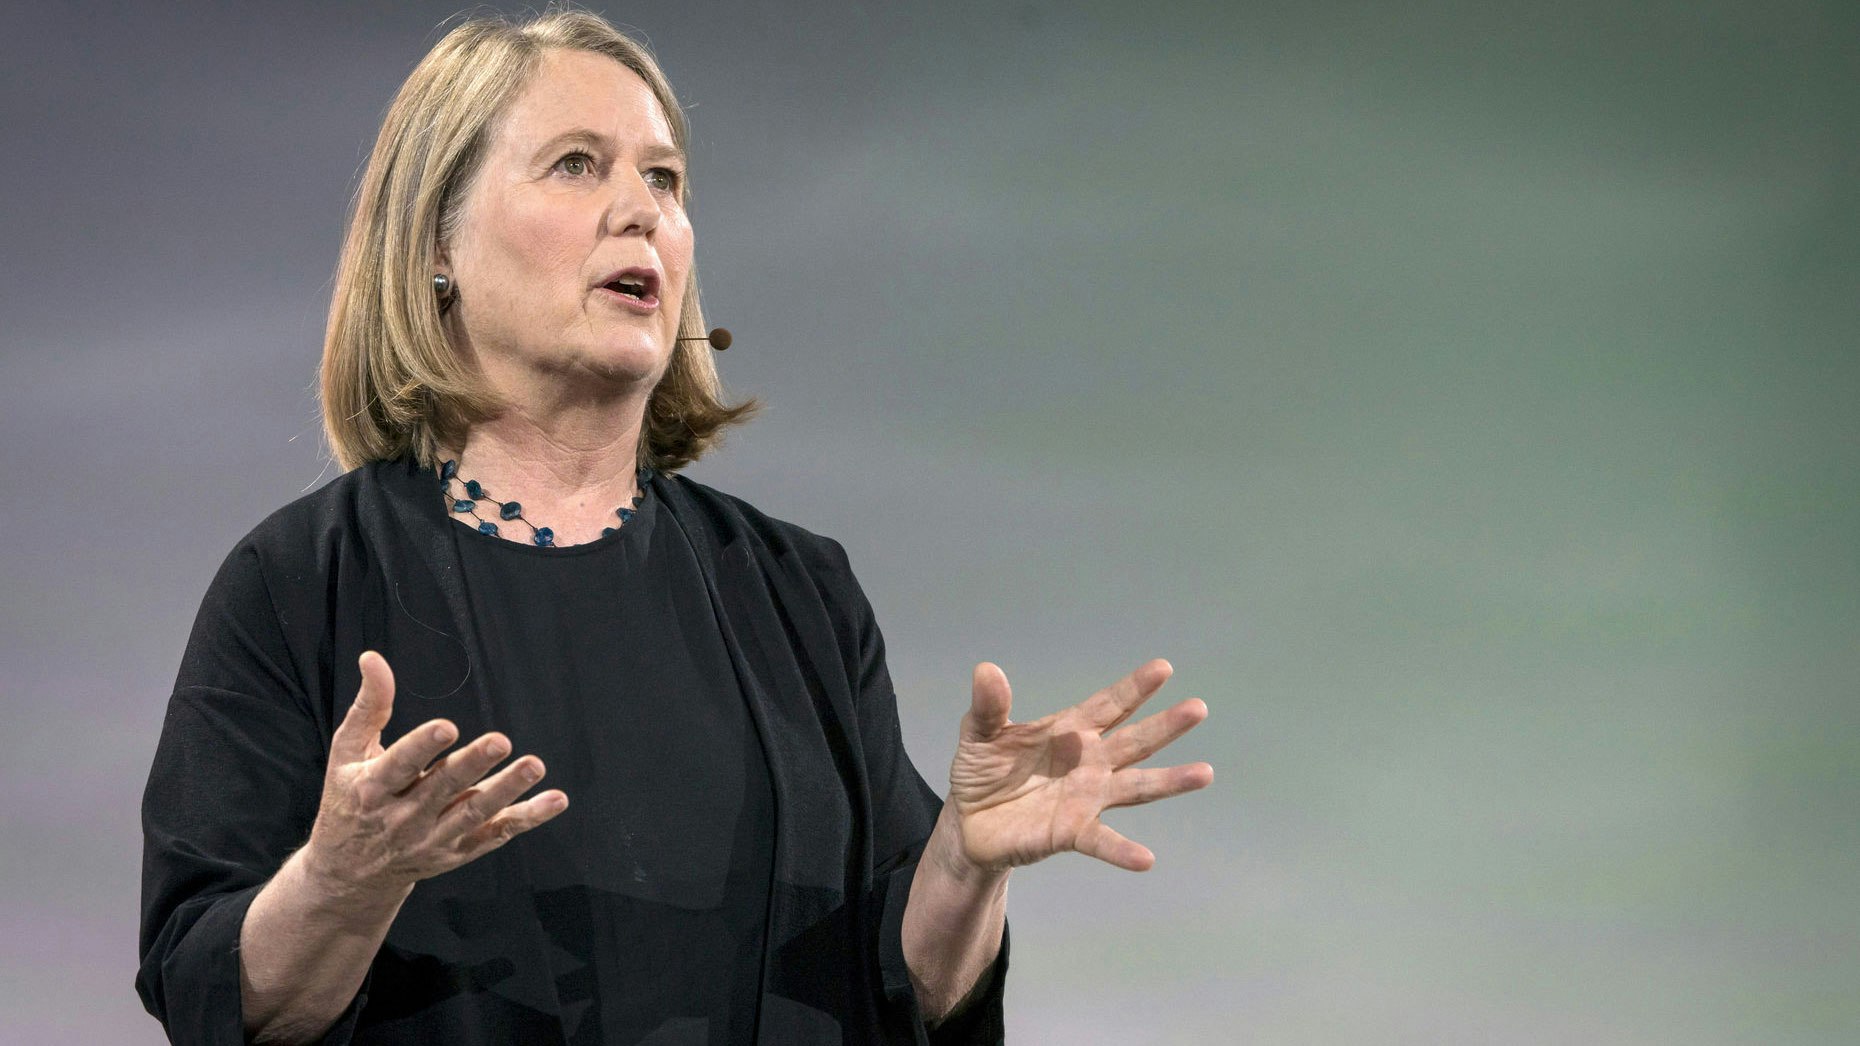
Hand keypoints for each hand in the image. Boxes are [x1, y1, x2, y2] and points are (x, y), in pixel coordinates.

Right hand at [301, 651, 567, 903]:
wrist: (350, 872)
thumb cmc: (349, 798)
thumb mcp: (347, 753)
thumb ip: (369, 707)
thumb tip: (373, 658)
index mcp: (372, 789)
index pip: (399, 766)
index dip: (422, 747)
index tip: (447, 727)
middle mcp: (403, 819)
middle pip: (442, 789)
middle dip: (472, 765)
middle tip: (501, 741)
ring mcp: (432, 839)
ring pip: (473, 815)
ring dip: (506, 791)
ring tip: (534, 766)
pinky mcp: (457, 852)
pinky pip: (496, 834)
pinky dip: (526, 819)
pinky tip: (555, 800)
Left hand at [945, 658, 1211, 873]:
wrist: (970, 823)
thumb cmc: (982, 771)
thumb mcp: (978, 733)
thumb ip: (988, 705)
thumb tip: (986, 669)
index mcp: (1070, 731)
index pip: (1109, 705)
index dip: (1134, 688)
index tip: (1163, 668)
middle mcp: (1089, 762)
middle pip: (1134, 741)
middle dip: (1166, 725)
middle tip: (1198, 708)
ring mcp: (1087, 798)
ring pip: (1136, 787)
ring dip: (1170, 781)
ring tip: (1204, 773)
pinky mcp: (1073, 832)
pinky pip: (1103, 841)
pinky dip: (1123, 851)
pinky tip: (1146, 859)